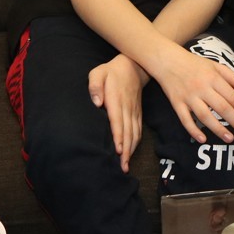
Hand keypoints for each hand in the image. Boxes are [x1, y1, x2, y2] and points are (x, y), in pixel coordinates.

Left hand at [89, 55, 148, 172]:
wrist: (134, 66)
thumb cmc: (112, 71)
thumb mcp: (98, 73)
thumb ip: (95, 86)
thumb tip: (97, 102)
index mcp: (116, 100)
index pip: (117, 121)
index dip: (119, 136)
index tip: (119, 150)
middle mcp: (127, 107)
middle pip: (127, 132)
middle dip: (126, 151)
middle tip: (123, 167)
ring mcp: (134, 110)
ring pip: (134, 132)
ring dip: (132, 149)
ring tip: (127, 164)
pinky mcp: (137, 112)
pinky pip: (138, 128)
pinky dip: (136, 141)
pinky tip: (132, 151)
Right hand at [152, 47, 233, 143]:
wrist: (168, 60)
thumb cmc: (196, 64)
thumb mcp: (217, 66)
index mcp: (214, 78)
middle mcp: (202, 88)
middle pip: (222, 108)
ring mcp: (188, 96)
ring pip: (205, 116)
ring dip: (218, 129)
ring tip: (230, 139)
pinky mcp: (176, 103)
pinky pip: (184, 119)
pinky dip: (193, 130)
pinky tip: (203, 139)